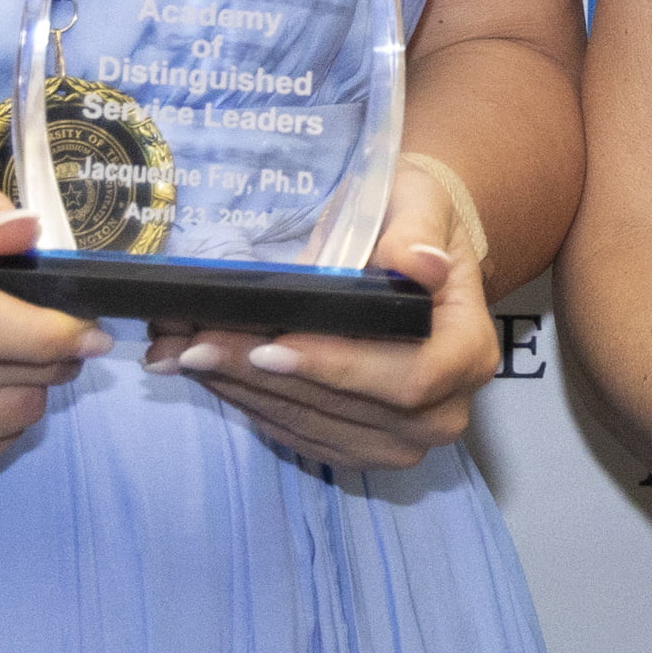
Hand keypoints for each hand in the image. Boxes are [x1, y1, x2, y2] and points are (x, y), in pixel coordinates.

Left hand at [169, 154, 503, 475]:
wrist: (410, 253)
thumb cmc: (412, 222)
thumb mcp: (418, 204)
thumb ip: (415, 232)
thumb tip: (419, 265)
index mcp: (467, 352)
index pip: (407, 378)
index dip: (338, 368)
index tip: (270, 346)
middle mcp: (442, 411)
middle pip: (349, 410)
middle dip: (263, 377)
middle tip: (194, 344)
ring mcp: (400, 439)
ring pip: (313, 427)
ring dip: (243, 392)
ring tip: (183, 352)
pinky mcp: (358, 448)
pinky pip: (299, 436)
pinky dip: (248, 404)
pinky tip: (205, 371)